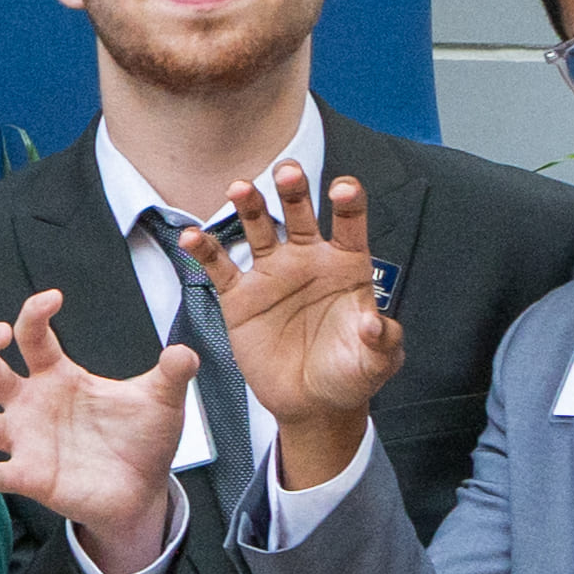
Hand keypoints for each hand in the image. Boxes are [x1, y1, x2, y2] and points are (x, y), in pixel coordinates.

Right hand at [0, 291, 202, 570]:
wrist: (145, 491)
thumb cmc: (143, 440)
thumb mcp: (162, 401)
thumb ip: (172, 375)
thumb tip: (185, 352)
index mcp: (57, 376)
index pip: (32, 336)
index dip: (33, 313)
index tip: (54, 298)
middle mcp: (32, 404)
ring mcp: (26, 440)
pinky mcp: (29, 477)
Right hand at [197, 157, 400, 474]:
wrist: (312, 403)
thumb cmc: (351, 374)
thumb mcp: (377, 362)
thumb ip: (382, 340)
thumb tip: (374, 322)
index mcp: (347, 265)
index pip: (349, 224)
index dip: (348, 203)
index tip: (342, 189)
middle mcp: (308, 259)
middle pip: (300, 213)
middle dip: (294, 190)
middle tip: (287, 171)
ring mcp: (272, 274)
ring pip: (258, 227)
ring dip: (249, 205)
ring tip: (239, 188)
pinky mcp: (241, 297)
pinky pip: (220, 266)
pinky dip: (204, 250)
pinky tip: (191, 237)